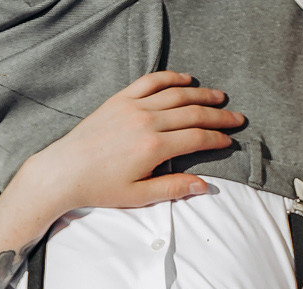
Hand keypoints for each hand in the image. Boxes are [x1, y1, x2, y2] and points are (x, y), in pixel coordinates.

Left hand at [15, 71, 243, 213]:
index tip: (230, 141)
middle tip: (237, 118)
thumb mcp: (139, 196)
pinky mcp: (119, 99)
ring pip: (176, 94)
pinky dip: (170, 78)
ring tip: (219, 97)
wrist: (65, 171)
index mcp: (154, 147)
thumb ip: (174, 188)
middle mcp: (146, 121)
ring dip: (201, 94)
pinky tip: (186, 79)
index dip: (217, 139)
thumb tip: (205, 186)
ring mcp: (132, 106)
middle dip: (218, 116)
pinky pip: (150, 82)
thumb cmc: (100, 187)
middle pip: (192, 113)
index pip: (197, 138)